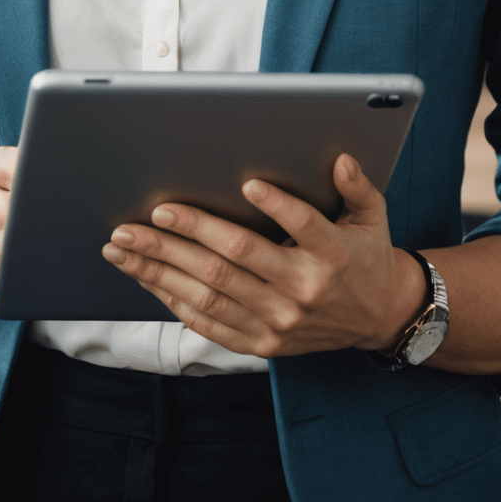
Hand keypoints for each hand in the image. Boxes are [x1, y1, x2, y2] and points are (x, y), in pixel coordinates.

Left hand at [102, 154, 424, 359]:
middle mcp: (302, 291)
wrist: (377, 318)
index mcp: (331, 254)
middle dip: (184, 236)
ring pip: (209, 291)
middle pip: (234, 260)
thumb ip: (357, 187)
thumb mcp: (373, 216)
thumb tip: (341, 159)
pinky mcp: (262, 342)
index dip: (277, 205)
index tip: (246, 183)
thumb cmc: (366, 256)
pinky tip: (146, 277)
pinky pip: (209, 321)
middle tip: (146, 217)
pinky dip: (173, 299)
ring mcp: (278, 322)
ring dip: (161, 268)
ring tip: (123, 247)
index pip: (302, 224)